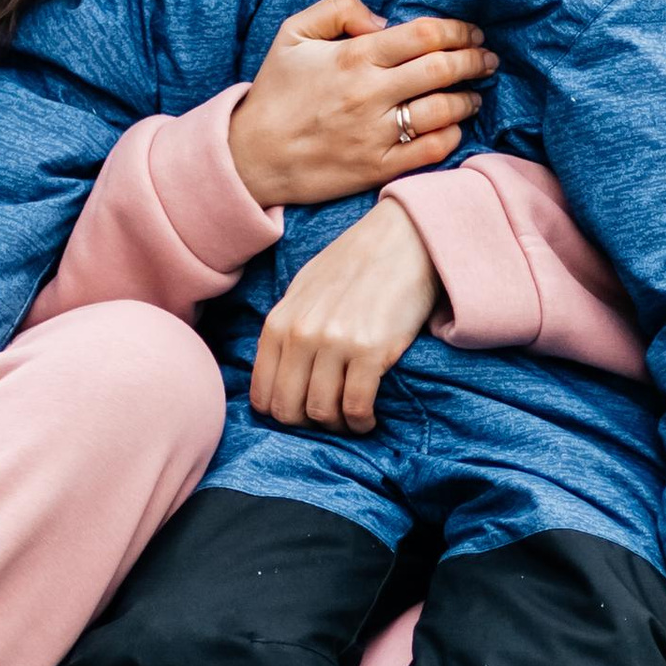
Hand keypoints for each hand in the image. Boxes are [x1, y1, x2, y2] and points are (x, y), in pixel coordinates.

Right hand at [226, 0, 491, 208]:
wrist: (252, 156)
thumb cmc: (276, 91)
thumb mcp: (293, 34)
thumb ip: (338, 9)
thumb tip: (383, 19)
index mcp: (354, 56)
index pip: (424, 36)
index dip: (458, 30)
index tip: (471, 33)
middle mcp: (370, 94)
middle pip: (443, 69)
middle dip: (474, 60)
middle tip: (486, 59)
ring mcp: (376, 133)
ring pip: (444, 110)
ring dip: (469, 99)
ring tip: (475, 93)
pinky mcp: (378, 167)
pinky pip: (431, 150)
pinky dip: (452, 135)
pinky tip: (453, 126)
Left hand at [249, 198, 441, 432]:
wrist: (402, 239)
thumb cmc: (353, 264)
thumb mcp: (303, 290)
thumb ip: (286, 330)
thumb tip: (276, 373)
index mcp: (279, 323)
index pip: (262, 395)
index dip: (281, 414)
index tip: (302, 413)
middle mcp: (300, 335)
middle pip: (289, 410)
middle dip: (308, 424)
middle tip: (329, 419)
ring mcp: (334, 343)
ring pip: (322, 413)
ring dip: (338, 425)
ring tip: (351, 419)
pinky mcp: (371, 350)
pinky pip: (356, 407)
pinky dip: (361, 422)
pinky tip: (369, 418)